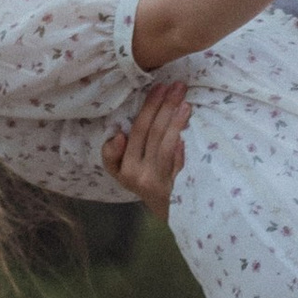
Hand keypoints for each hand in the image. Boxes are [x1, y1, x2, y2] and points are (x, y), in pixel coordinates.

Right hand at [102, 77, 191, 220]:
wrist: (156, 212)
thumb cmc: (138, 181)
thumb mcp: (117, 169)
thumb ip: (113, 153)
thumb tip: (119, 136)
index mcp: (120, 165)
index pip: (137, 130)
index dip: (148, 109)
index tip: (159, 88)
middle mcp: (133, 173)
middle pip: (151, 133)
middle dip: (164, 106)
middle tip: (177, 86)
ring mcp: (151, 180)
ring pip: (164, 143)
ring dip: (175, 120)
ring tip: (185, 101)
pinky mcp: (166, 187)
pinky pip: (173, 160)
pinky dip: (179, 143)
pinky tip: (185, 127)